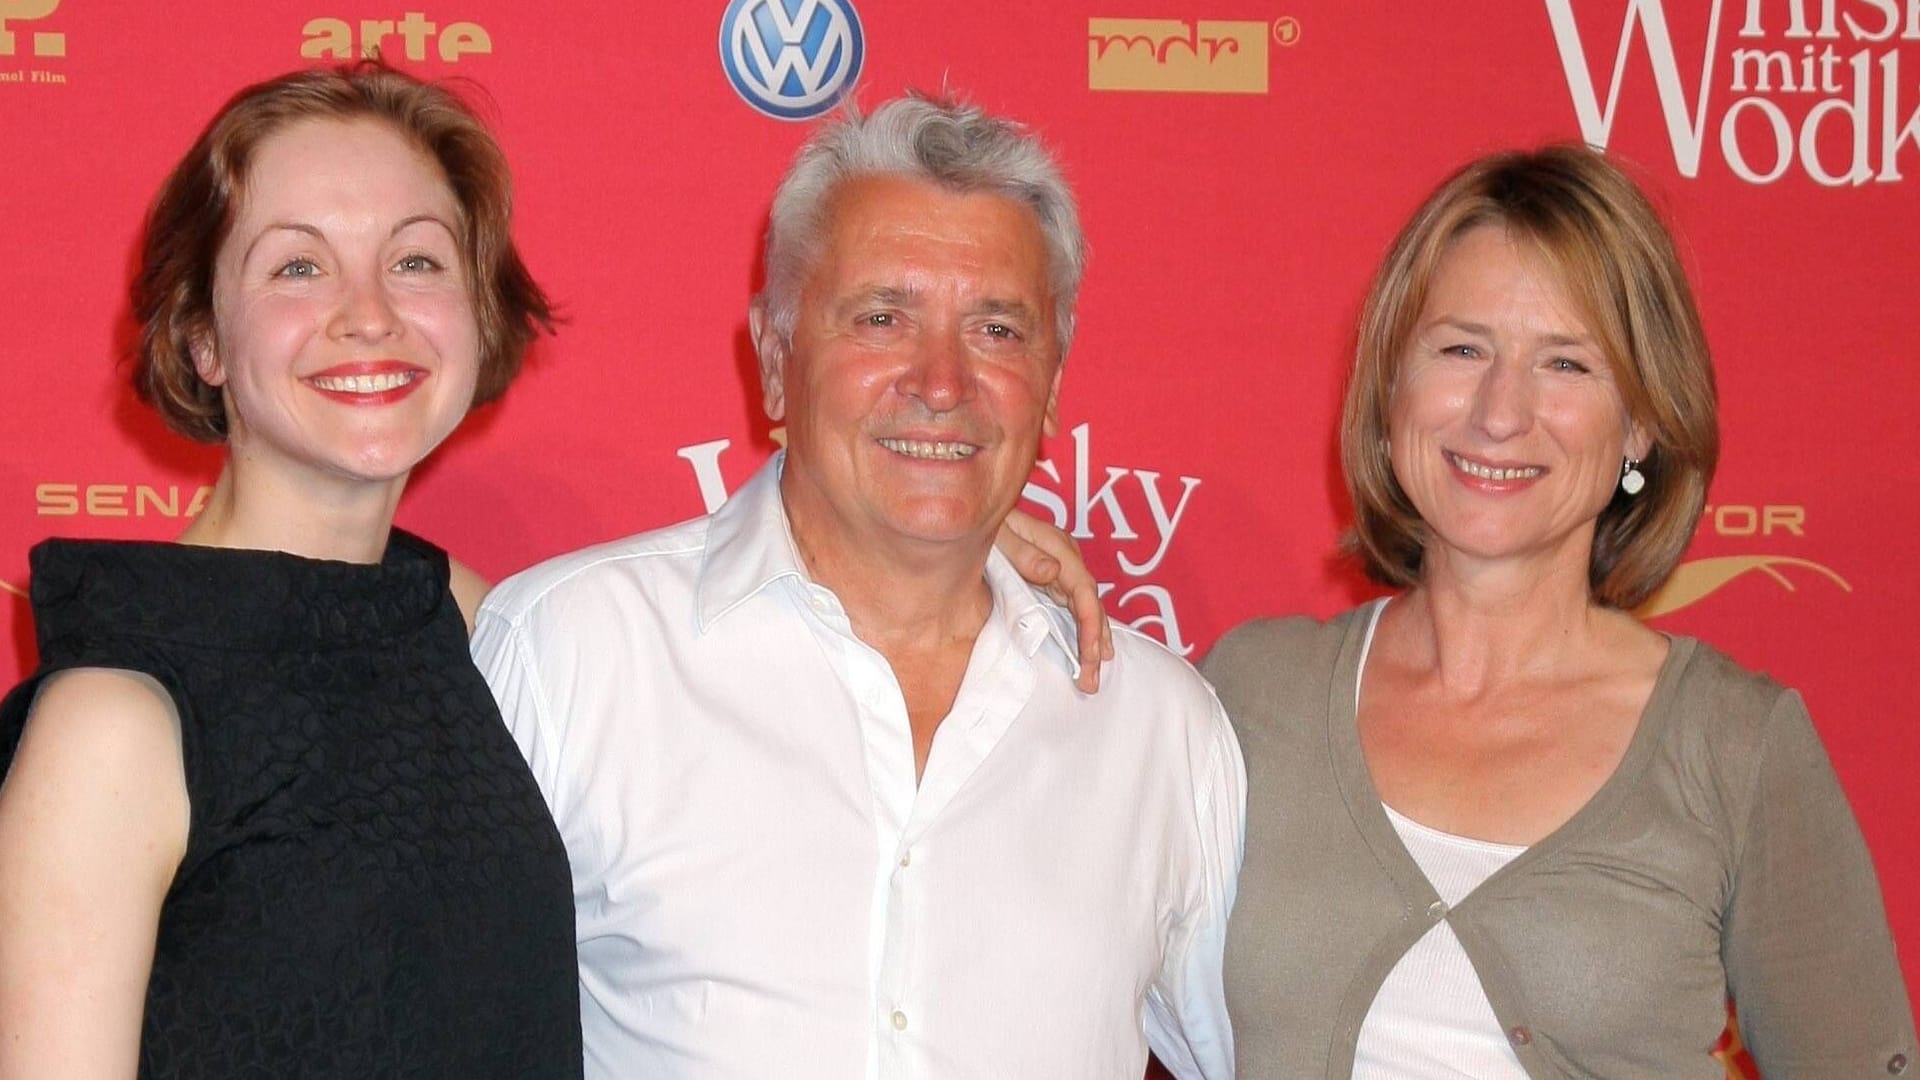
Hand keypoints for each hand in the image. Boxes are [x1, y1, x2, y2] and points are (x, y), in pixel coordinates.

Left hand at [995, 510, 1113, 691]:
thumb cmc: (986, 524)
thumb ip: (1023, 552)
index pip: (1083, 591)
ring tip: (1092, 675)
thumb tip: (1054, 571)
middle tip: (1092, 680)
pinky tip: (1085, 652)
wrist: (974, 514)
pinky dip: (1081, 631)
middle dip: (1094, 644)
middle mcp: (1066, 559)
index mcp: (1057, 547)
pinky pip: (1073, 609)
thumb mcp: (999, 535)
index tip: (1091, 654)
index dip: (1090, 625)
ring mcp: (1060, 569)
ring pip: (1085, 609)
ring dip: (1091, 642)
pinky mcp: (1051, 579)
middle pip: (1090, 605)